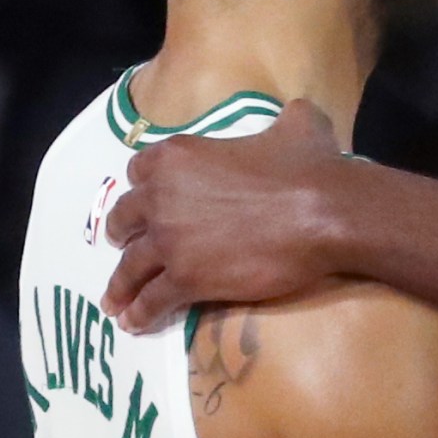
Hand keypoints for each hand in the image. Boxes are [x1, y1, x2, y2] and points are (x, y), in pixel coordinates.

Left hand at [103, 99, 348, 329]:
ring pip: (130, 267)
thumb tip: (298, 114)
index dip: (142, 188)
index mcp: (178, 156)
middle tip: (125, 248)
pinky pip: (152, 299)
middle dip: (122, 235)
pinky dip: (140, 312)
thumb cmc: (309, 167)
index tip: (146, 202)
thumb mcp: (296, 124)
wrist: (322, 213)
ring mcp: (170, 240)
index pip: (138, 171)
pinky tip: (134, 322)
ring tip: (115, 302)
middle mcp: (161, 196)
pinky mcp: (186, 278)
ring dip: (121, 286)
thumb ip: (284, 118)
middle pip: (124, 220)